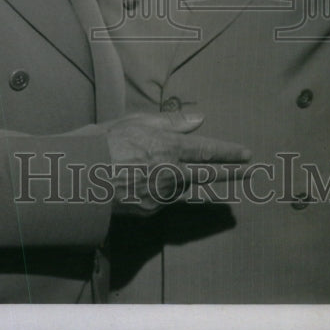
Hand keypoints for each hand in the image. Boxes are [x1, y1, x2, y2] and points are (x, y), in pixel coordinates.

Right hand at [102, 112, 250, 215]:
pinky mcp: (149, 210)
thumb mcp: (138, 122)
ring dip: (203, 184)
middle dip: (232, 172)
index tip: (246, 154)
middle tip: (250, 171)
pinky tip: (171, 188)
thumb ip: (171, 122)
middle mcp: (171, 173)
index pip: (208, 150)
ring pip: (189, 188)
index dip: (230, 152)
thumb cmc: (106, 142)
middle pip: (209, 174)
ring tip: (217, 180)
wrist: (79, 178)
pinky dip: (173, 192)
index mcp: (170, 148)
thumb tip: (200, 119)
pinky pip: (168, 199)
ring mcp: (161, 195)